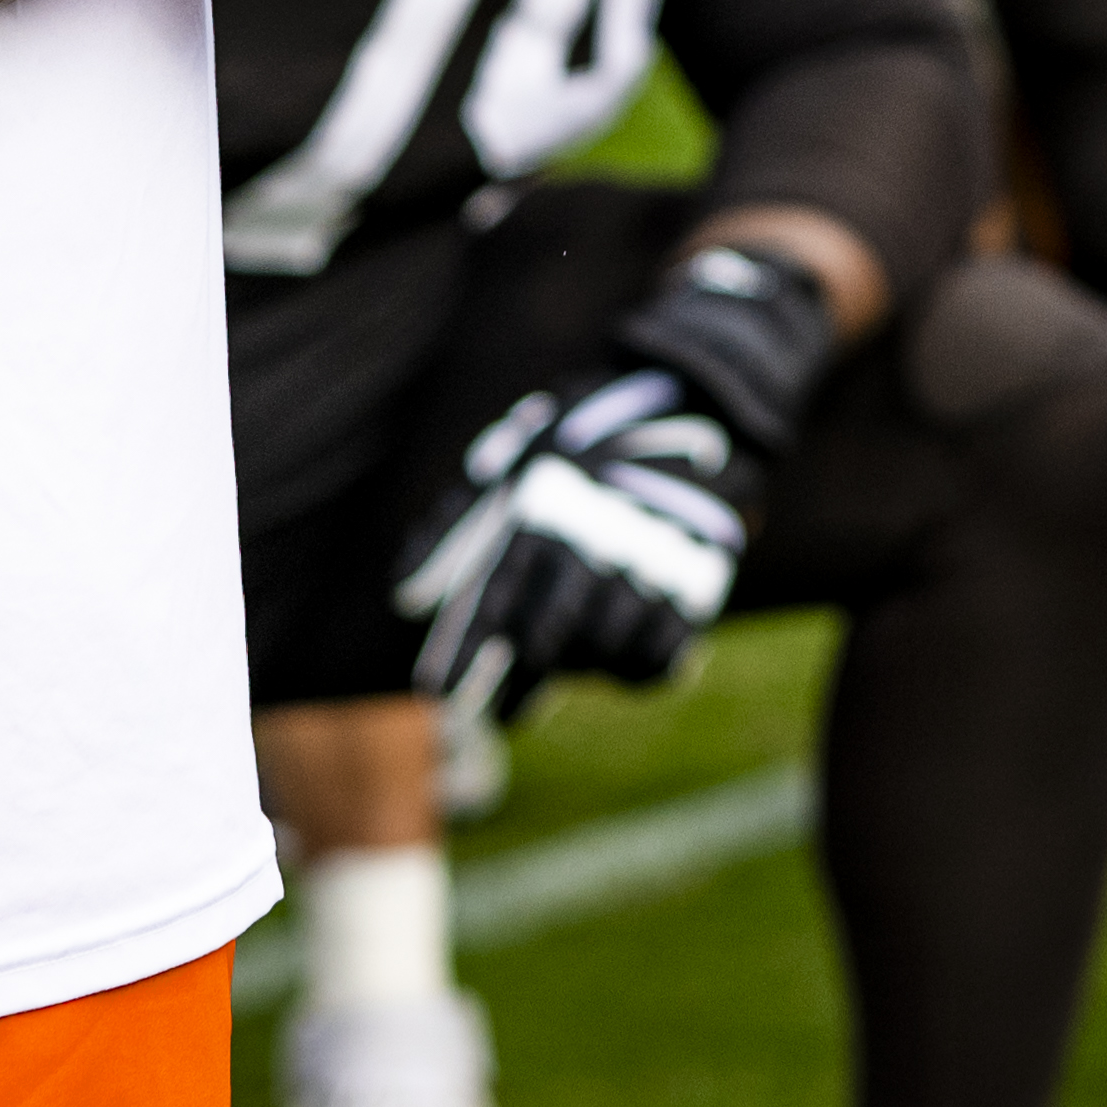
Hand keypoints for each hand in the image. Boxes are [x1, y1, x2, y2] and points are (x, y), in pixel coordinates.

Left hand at [398, 243, 831, 723]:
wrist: (702, 396)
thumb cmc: (589, 433)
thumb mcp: (515, 457)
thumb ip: (455, 524)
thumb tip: (404, 596)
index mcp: (547, 503)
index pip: (494, 597)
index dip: (463, 653)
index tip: (435, 695)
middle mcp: (598, 535)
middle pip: (548, 641)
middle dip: (520, 684)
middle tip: (503, 709)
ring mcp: (654, 558)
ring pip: (603, 654)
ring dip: (578, 669)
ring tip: (565, 666)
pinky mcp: (701, 578)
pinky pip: (661, 656)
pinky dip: (636, 671)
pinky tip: (617, 660)